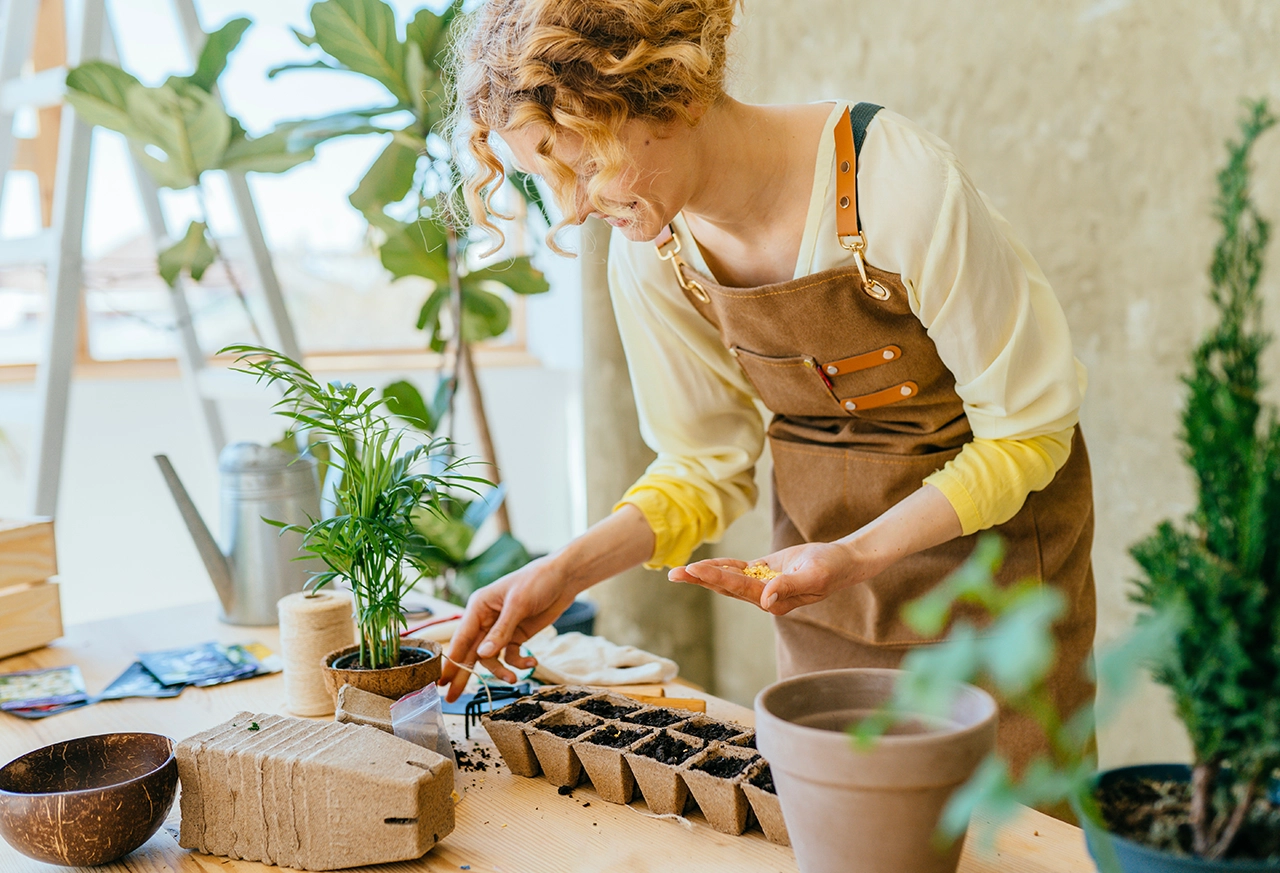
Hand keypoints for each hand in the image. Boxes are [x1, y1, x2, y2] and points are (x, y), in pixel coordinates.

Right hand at [438, 505, 656, 701]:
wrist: (564, 577)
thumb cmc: (537, 581)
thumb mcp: (518, 604)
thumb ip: (501, 631)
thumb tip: (483, 654)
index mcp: (478, 607)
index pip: (461, 638)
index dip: (451, 661)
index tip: (440, 681)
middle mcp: (485, 619)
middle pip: (471, 652)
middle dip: (464, 674)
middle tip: (452, 698)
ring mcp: (501, 629)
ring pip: (491, 658)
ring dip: (501, 670)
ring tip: (513, 679)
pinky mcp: (517, 636)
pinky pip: (511, 656)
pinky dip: (520, 663)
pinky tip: (532, 662)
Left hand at [671, 541, 885, 615]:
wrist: (843, 562)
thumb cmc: (831, 568)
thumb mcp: (814, 575)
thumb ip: (789, 586)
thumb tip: (765, 600)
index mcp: (775, 600)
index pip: (739, 588)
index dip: (716, 577)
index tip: (695, 569)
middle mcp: (765, 597)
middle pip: (726, 587)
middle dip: (699, 580)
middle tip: (673, 573)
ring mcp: (763, 586)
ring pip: (728, 579)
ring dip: (704, 575)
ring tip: (679, 572)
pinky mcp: (765, 573)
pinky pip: (738, 570)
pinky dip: (721, 566)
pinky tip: (702, 566)